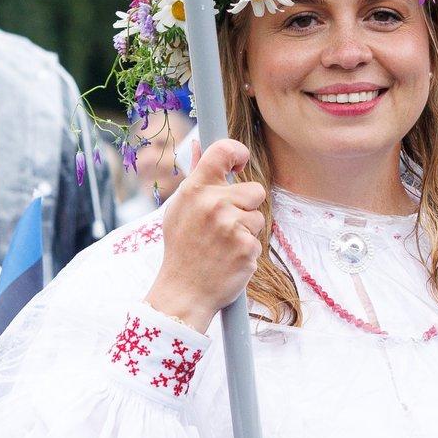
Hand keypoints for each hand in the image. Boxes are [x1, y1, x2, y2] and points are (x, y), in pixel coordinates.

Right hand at [143, 138, 265, 333]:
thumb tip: (198, 146)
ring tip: (224, 244)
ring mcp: (231, 226)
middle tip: (226, 224)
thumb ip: (195, 177)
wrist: (184, 292)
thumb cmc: (182, 248)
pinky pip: (258, 239)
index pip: (223, 150)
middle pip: (255, 189)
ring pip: (258, 217)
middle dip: (246, 206)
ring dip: (247, 230)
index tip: (240, 163)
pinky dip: (247, 250)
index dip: (237, 152)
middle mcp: (213, 204)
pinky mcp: (246, 247)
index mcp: (195, 190)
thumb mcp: (179, 209)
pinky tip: (229, 258)